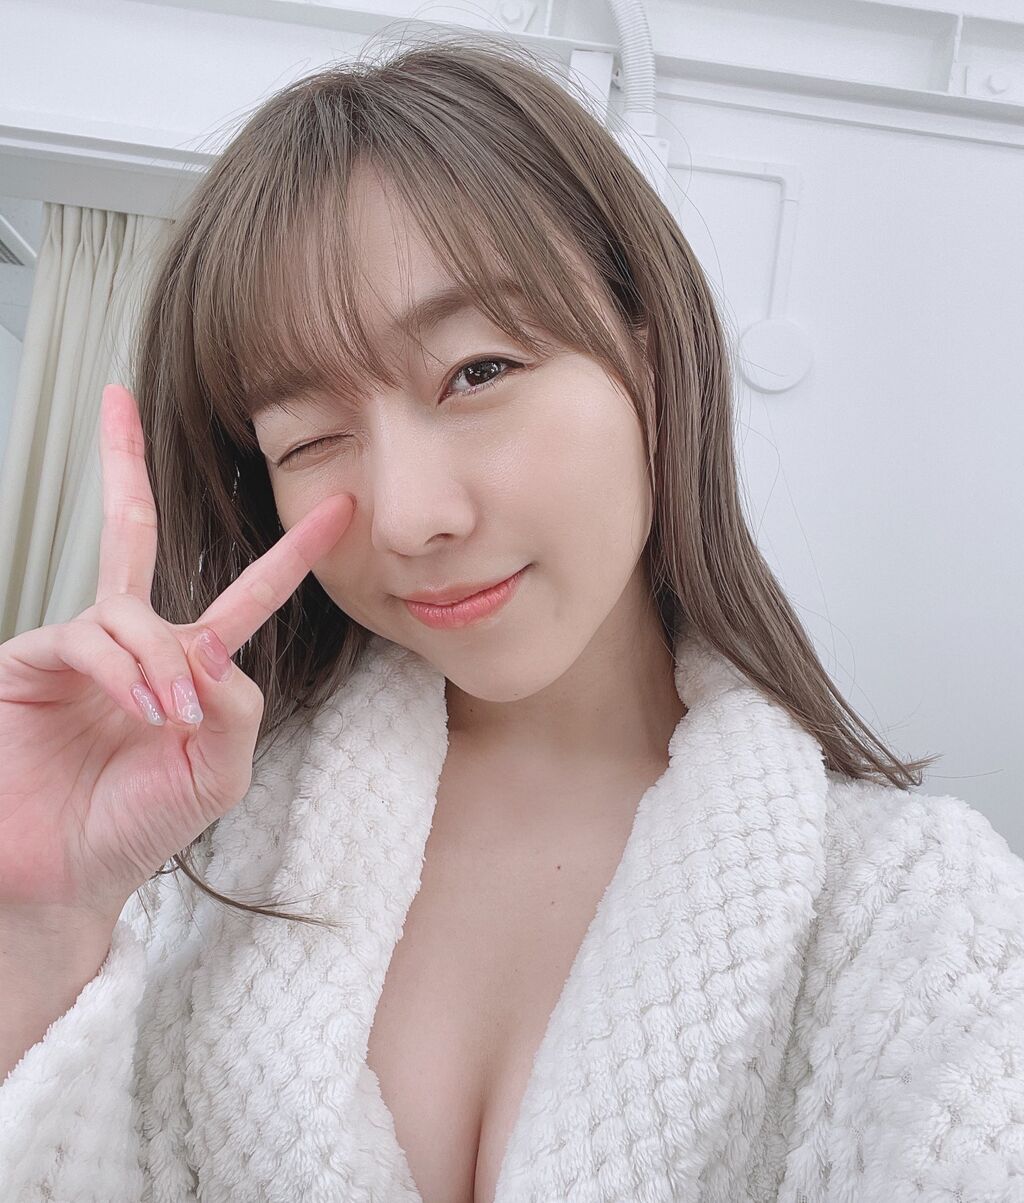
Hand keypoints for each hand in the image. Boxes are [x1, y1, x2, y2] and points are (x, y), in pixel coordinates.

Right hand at [0, 384, 353, 924]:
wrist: (64, 877)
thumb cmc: (137, 827)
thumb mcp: (216, 771)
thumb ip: (235, 705)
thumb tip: (211, 646)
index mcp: (187, 666)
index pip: (245, 595)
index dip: (290, 554)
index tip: (339, 507)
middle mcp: (130, 644)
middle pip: (130, 532)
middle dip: (121, 463)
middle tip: (115, 396)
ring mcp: (77, 649)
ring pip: (128, 608)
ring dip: (160, 659)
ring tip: (170, 716)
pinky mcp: (27, 662)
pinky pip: (88, 636)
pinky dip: (125, 670)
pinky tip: (141, 705)